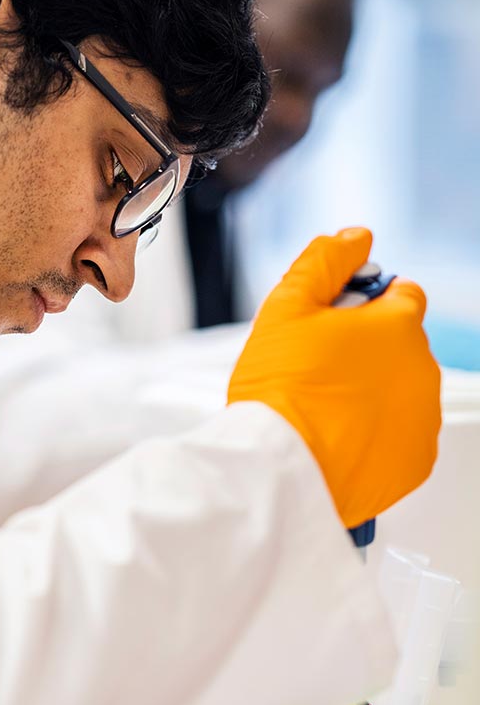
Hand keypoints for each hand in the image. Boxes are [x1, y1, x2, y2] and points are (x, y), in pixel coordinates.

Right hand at [228, 228, 440, 528]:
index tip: (334, 321)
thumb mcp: (287, 306)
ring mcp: (423, 417)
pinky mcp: (416, 461)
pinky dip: (376, 435)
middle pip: (399, 345)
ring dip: (373, 392)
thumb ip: (325, 261)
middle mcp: (423, 369)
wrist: (281, 468)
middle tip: (316, 368)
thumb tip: (355, 236)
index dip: (364, 302)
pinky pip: (400, 436)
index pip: (401, 294)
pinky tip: (338, 437)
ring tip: (323, 407)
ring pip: (401, 390)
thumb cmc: (281, 391)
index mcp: (399, 325)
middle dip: (366, 350)